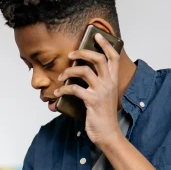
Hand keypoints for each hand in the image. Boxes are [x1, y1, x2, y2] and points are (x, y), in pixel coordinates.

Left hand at [53, 33, 121, 147]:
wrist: (107, 133)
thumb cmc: (103, 115)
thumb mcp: (104, 96)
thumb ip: (97, 85)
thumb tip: (80, 76)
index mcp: (113, 80)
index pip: (113, 57)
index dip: (105, 44)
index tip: (96, 36)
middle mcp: (109, 83)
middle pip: (98, 58)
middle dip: (83, 52)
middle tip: (71, 54)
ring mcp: (101, 91)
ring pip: (85, 71)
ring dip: (69, 71)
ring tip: (61, 76)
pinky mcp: (92, 101)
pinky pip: (75, 89)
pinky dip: (63, 90)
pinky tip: (57, 93)